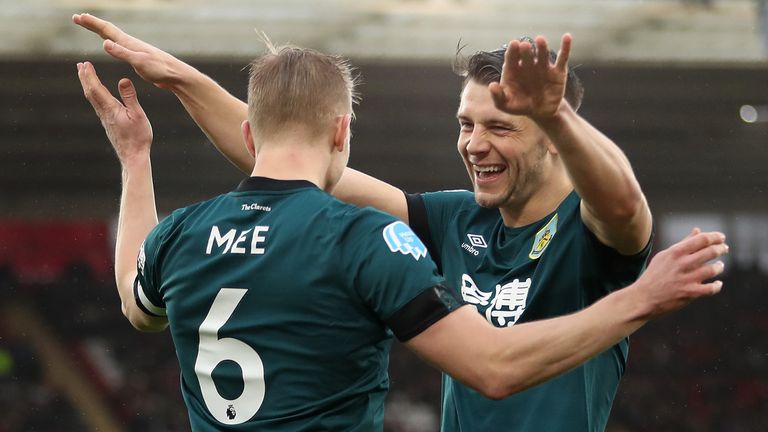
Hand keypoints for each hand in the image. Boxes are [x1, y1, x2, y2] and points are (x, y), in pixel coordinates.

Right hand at [73, 13, 187, 89]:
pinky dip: (111, 43)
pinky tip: (110, 45)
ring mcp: (134, 50)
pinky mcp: (138, 57)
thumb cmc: (160, 69)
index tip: (77, 17)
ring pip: (113, 37)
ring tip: (92, 27)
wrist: (176, 76)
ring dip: (100, 31)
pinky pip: (119, 46)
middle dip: (92, 24)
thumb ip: (122, 53)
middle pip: (108, 30)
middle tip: (78, 18)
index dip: (91, 23)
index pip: (106, 30)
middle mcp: (130, 43)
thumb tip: (104, 43)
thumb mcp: (139, 62)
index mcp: (129, 43)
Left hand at [77, 61, 151, 162]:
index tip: (86, 64)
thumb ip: (130, 97)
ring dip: (88, 85)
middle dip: (84, 78)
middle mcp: (104, 113)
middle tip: (80, 65)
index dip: (90, 75)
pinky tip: (96, 93)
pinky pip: (97, 104)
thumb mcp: (138, 115)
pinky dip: (93, 94)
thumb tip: (123, 80)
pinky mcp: (107, 122)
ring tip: (85, 75)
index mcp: (110, 109)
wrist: (133, 156)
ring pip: (92, 98)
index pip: (96, 88)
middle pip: (90, 92)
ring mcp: (104, 118)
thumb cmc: (138, 137)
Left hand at [488, 34, 570, 121]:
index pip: (511, 58)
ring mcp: (543, 67)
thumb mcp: (506, 105)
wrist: (541, 112)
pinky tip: (567, 37)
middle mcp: (528, 65)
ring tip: (540, 40)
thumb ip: (498, 97)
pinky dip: (565, 47)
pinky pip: (562, 58)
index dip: (512, 51)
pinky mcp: (558, 72)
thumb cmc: (520, 105)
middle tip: (525, 45)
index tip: (514, 44)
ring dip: (541, 47)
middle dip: (526, 51)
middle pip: (527, 55)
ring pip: (542, 55)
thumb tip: (492, 86)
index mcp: (514, 70)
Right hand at [635, 228, 727, 317]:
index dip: (715, 237)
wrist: (643, 297)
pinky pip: (712, 288)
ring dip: (719, 266)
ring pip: (714, 269)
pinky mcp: (691, 293)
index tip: (721, 238)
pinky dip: (717, 285)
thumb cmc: (654, 275)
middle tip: (724, 249)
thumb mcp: (665, 255)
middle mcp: (683, 264)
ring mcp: (687, 279)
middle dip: (721, 249)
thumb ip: (683, 243)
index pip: (702, 239)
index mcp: (676, 252)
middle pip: (711, 251)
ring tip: (719, 266)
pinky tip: (717, 283)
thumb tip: (697, 230)